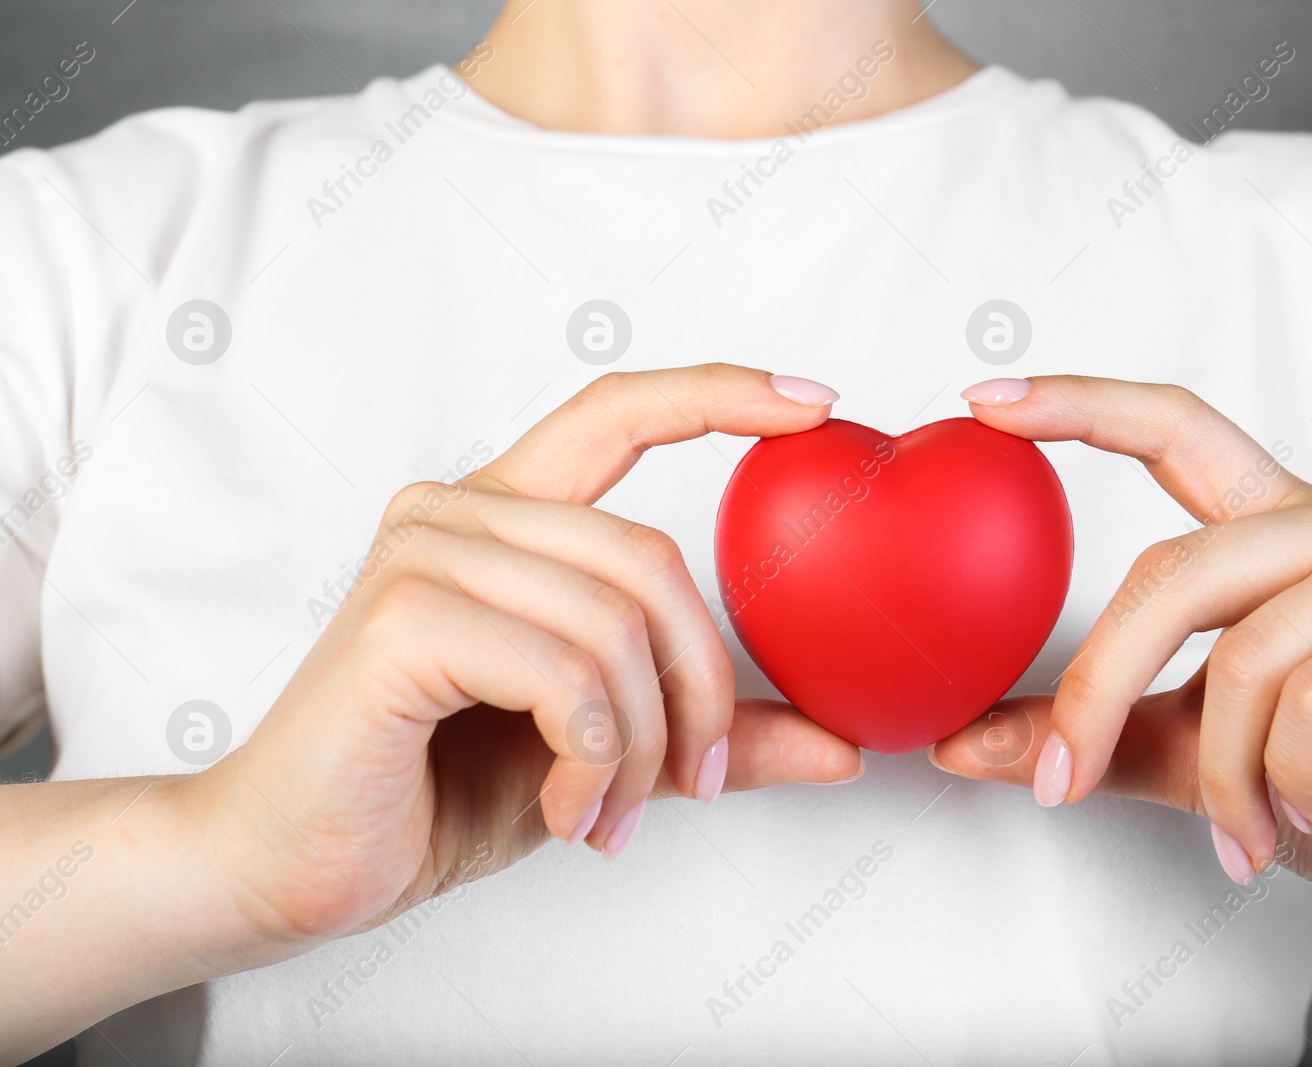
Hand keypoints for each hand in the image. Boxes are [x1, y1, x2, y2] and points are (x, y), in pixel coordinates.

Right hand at [189, 364, 862, 948]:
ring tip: (614, 813)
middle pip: (650, 556)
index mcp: (503, 519)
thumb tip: (842, 747)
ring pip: (614, 624)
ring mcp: (421, 556)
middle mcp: (457, 514)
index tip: (817, 402)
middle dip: (699, 687)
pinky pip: (564, 673)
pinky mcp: (400, 622)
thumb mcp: (606, 756)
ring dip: (642, 744)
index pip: (616, 413)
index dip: (719, 393)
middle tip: (696, 780)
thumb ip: (705, 734)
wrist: (295, 867)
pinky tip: (569, 809)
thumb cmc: (434, 793)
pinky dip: (593, 759)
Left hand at [933, 375, 1311, 963]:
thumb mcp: (1192, 757)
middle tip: (1063, 781)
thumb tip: (963, 743)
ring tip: (1246, 825)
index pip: (1175, 429)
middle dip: (1098, 690)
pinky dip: (1290, 774)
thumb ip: (1094, 734)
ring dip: (1221, 770)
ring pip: (1246, 652)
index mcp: (1276, 533)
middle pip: (1172, 570)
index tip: (985, 401)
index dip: (1080, 403)